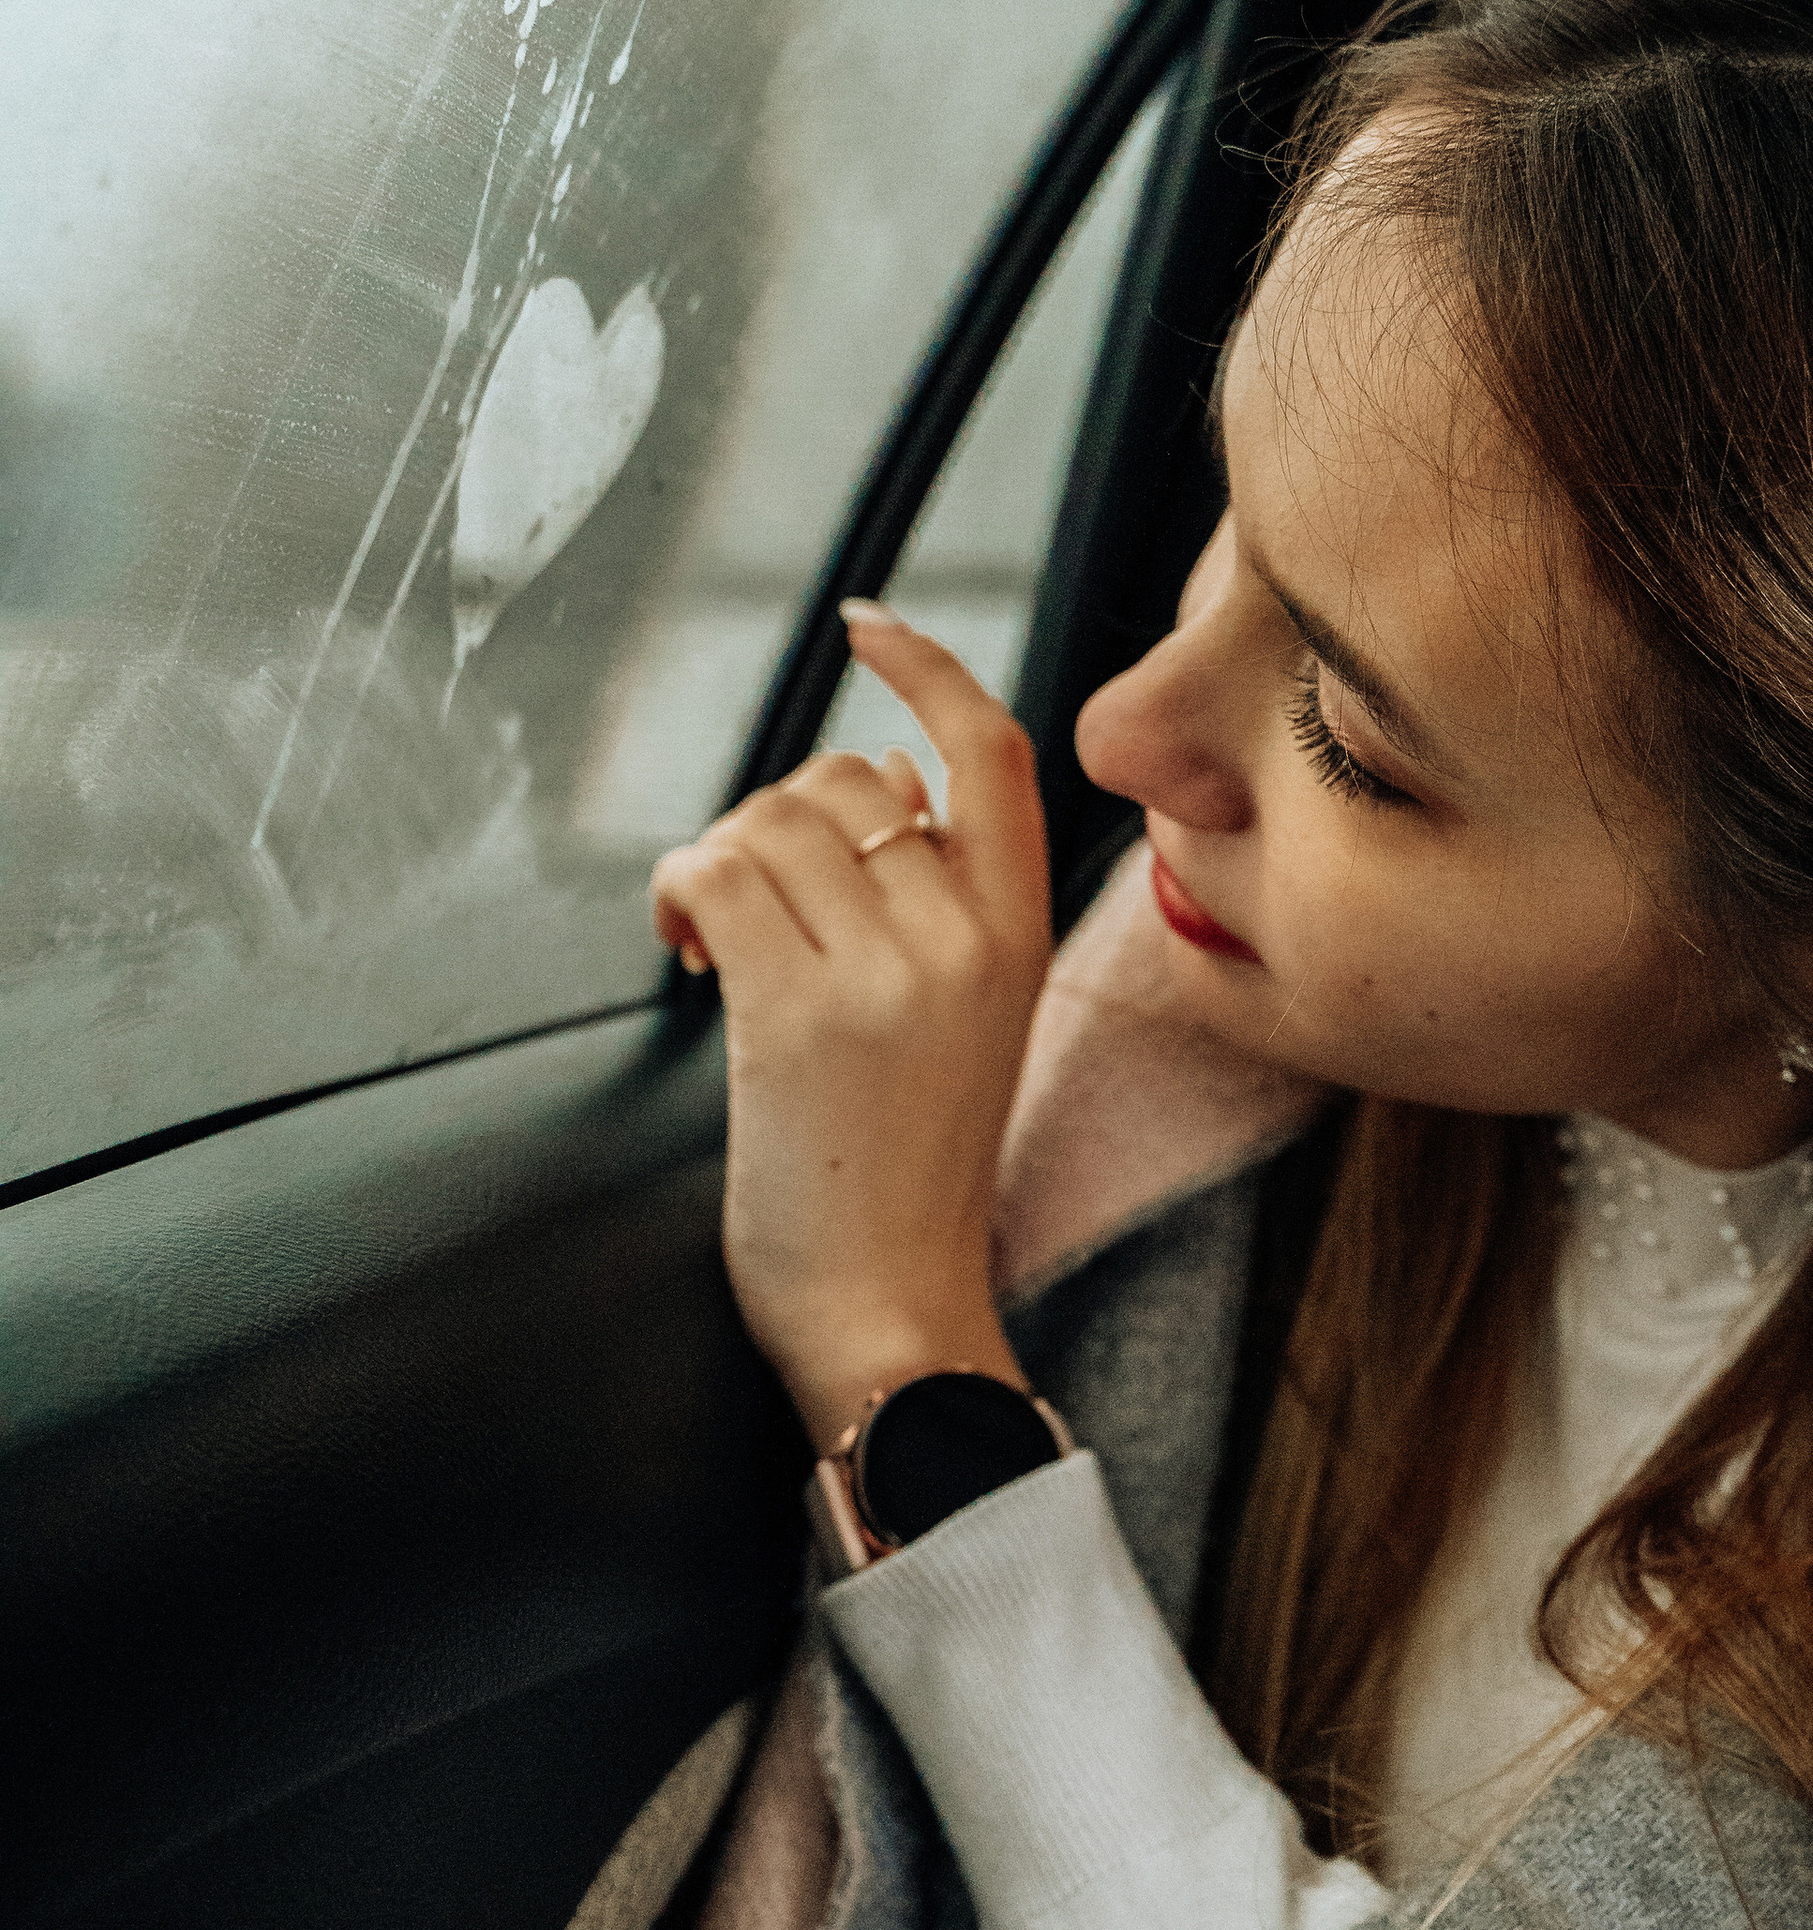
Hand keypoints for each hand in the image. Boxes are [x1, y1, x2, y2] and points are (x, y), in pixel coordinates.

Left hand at [648, 606, 1051, 1446]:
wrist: (893, 1307)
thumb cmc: (909, 1176)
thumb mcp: (971, 1021)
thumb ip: (945, 903)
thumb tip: (875, 782)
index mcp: (1019, 935)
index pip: (991, 751)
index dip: (927, 670)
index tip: (867, 622)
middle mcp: (965, 936)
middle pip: (845, 779)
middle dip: (776, 822)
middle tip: (752, 912)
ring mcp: (885, 969)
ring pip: (770, 819)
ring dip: (716, 864)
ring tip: (717, 945)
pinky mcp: (796, 1008)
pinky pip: (712, 870)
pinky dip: (675, 895)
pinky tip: (685, 957)